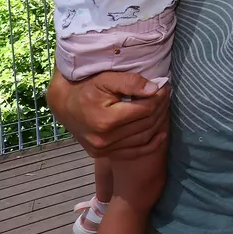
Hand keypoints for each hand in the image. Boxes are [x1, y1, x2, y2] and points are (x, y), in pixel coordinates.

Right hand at [46, 69, 169, 159]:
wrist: (65, 105)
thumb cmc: (87, 88)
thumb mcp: (106, 79)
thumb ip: (130, 82)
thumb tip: (154, 89)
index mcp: (106, 120)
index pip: (145, 109)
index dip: (159, 97)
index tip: (164, 86)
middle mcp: (105, 139)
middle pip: (146, 123)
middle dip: (161, 107)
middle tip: (167, 94)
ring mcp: (104, 149)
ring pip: (143, 137)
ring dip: (159, 122)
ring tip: (163, 107)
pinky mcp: (104, 154)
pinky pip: (134, 153)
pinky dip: (151, 145)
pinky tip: (162, 134)